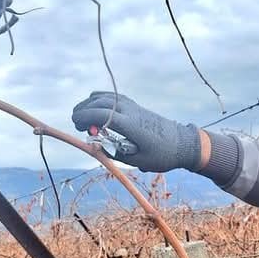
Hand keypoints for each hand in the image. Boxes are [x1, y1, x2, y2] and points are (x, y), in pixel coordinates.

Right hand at [71, 92, 200, 172]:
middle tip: (76, 124)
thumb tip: (96, 146)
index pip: (101, 114)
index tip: (76, 126)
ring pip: (104, 97)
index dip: (84, 118)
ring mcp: (132, 106)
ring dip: (90, 104)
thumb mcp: (138, 160)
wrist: (182, 144)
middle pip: (99, 103)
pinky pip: (112, 96)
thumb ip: (115, 153)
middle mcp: (130, 111)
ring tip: (83, 118)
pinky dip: (100, 99)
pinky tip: (94, 106)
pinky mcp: (135, 106)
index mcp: (130, 125)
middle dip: (83, 111)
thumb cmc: (162, 155)